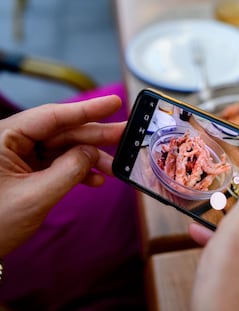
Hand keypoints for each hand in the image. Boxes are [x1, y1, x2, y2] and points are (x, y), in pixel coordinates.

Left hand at [0, 95, 125, 256]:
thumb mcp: (36, 196)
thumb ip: (69, 170)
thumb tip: (93, 153)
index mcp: (4, 138)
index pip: (52, 116)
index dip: (87, 109)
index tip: (114, 102)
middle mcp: (12, 142)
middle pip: (62, 132)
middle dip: (95, 136)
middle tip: (125, 133)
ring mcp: (20, 156)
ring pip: (64, 148)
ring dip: (90, 159)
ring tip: (115, 168)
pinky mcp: (27, 170)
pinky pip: (58, 163)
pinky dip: (78, 171)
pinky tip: (96, 180)